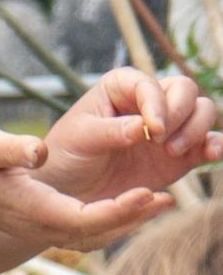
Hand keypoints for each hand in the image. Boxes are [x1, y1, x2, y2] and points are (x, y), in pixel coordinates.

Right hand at [0, 124, 169, 252]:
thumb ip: (10, 148)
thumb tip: (40, 152)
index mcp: (30, 209)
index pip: (83, 218)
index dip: (119, 210)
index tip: (147, 191)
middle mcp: (37, 227)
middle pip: (95, 232)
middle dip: (133, 218)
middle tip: (168, 198)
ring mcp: (39, 230)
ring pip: (93, 236)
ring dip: (128, 221)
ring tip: (161, 201)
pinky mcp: (42, 224)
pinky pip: (86, 231)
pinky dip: (114, 220)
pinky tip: (133, 203)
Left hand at [38, 67, 222, 204]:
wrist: (69, 190)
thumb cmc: (67, 155)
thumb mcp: (79, 140)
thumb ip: (110, 131)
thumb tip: (141, 127)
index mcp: (122, 87)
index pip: (150, 84)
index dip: (156, 104)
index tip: (152, 130)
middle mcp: (150, 101)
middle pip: (186, 91)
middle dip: (179, 114)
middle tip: (159, 141)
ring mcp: (168, 126)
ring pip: (202, 112)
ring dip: (196, 129)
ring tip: (171, 152)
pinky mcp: (181, 153)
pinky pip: (208, 143)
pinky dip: (216, 146)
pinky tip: (212, 154)